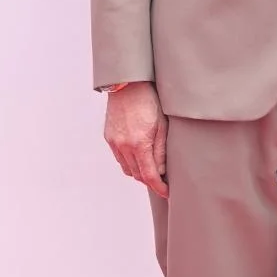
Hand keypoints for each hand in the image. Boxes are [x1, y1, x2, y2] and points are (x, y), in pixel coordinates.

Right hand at [103, 83, 167, 198]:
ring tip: (151, 168)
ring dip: (139, 172)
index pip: (149, 175)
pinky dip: (129, 161)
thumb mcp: (163, 126)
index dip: (159, 187)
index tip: (166, 192)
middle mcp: (123, 145)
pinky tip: (139, 156)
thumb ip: (161, 151)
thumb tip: (162, 171)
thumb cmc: (150, 101)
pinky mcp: (109, 137)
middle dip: (150, 180)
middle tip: (162, 180)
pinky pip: (119, 157)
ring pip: (127, 168)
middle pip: (136, 175)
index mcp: (139, 144)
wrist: (128, 84)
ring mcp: (114, 142)